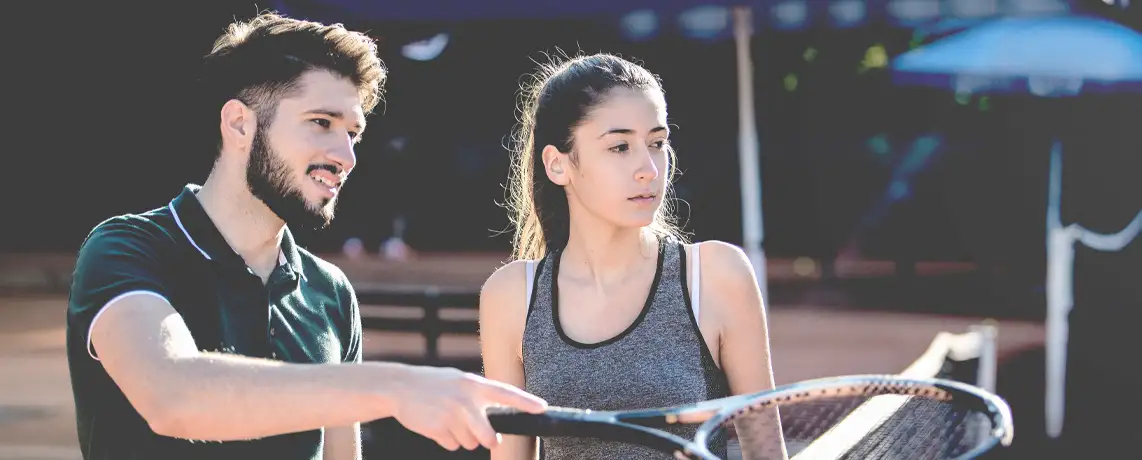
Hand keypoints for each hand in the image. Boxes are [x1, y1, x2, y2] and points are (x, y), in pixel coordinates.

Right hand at [391, 366, 546, 450]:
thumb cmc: (436, 385)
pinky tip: (436, 424)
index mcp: (473, 384)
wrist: (401, 386)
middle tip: (484, 436)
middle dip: (488, 440)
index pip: (506, 394)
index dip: (526, 402)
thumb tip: (495, 429)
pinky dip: (447, 439)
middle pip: (488, 436)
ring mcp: (451, 415)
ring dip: (462, 437)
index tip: (542, 408)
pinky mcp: (437, 428)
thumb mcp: (459, 381)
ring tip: (448, 420)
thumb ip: (478, 398)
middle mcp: (465, 400)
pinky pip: (452, 445)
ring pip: (469, 443)